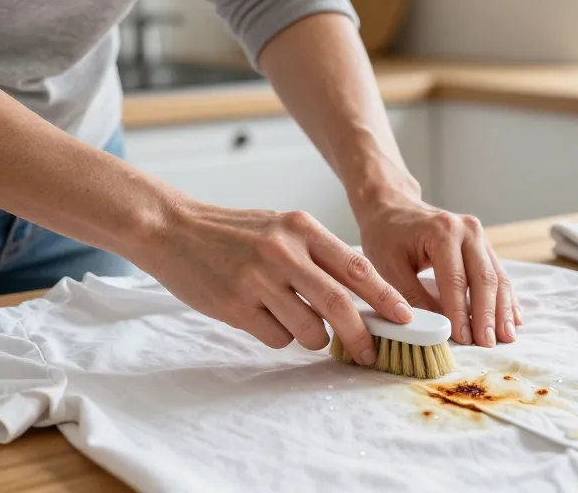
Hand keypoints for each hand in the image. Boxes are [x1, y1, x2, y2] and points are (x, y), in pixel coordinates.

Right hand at [137, 198, 413, 364]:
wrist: (173, 229)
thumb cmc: (236, 233)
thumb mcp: (283, 227)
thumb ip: (319, 256)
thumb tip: (364, 297)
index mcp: (302, 228)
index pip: (356, 267)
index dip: (386, 297)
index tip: (404, 318)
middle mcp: (283, 252)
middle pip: (340, 304)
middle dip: (362, 334)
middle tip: (372, 351)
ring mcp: (257, 280)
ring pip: (310, 329)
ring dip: (316, 339)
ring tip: (303, 327)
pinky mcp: (235, 306)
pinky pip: (277, 338)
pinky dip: (281, 337)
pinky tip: (265, 319)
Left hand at [355, 194, 522, 347]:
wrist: (394, 206)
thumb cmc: (387, 235)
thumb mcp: (388, 265)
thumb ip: (410, 296)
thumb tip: (432, 327)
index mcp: (442, 231)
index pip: (455, 279)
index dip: (460, 312)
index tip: (463, 339)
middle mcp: (467, 230)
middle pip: (483, 278)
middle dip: (488, 314)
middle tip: (489, 344)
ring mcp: (479, 236)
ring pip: (497, 277)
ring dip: (502, 309)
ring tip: (506, 337)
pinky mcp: (484, 245)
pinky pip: (498, 273)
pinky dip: (506, 297)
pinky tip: (512, 318)